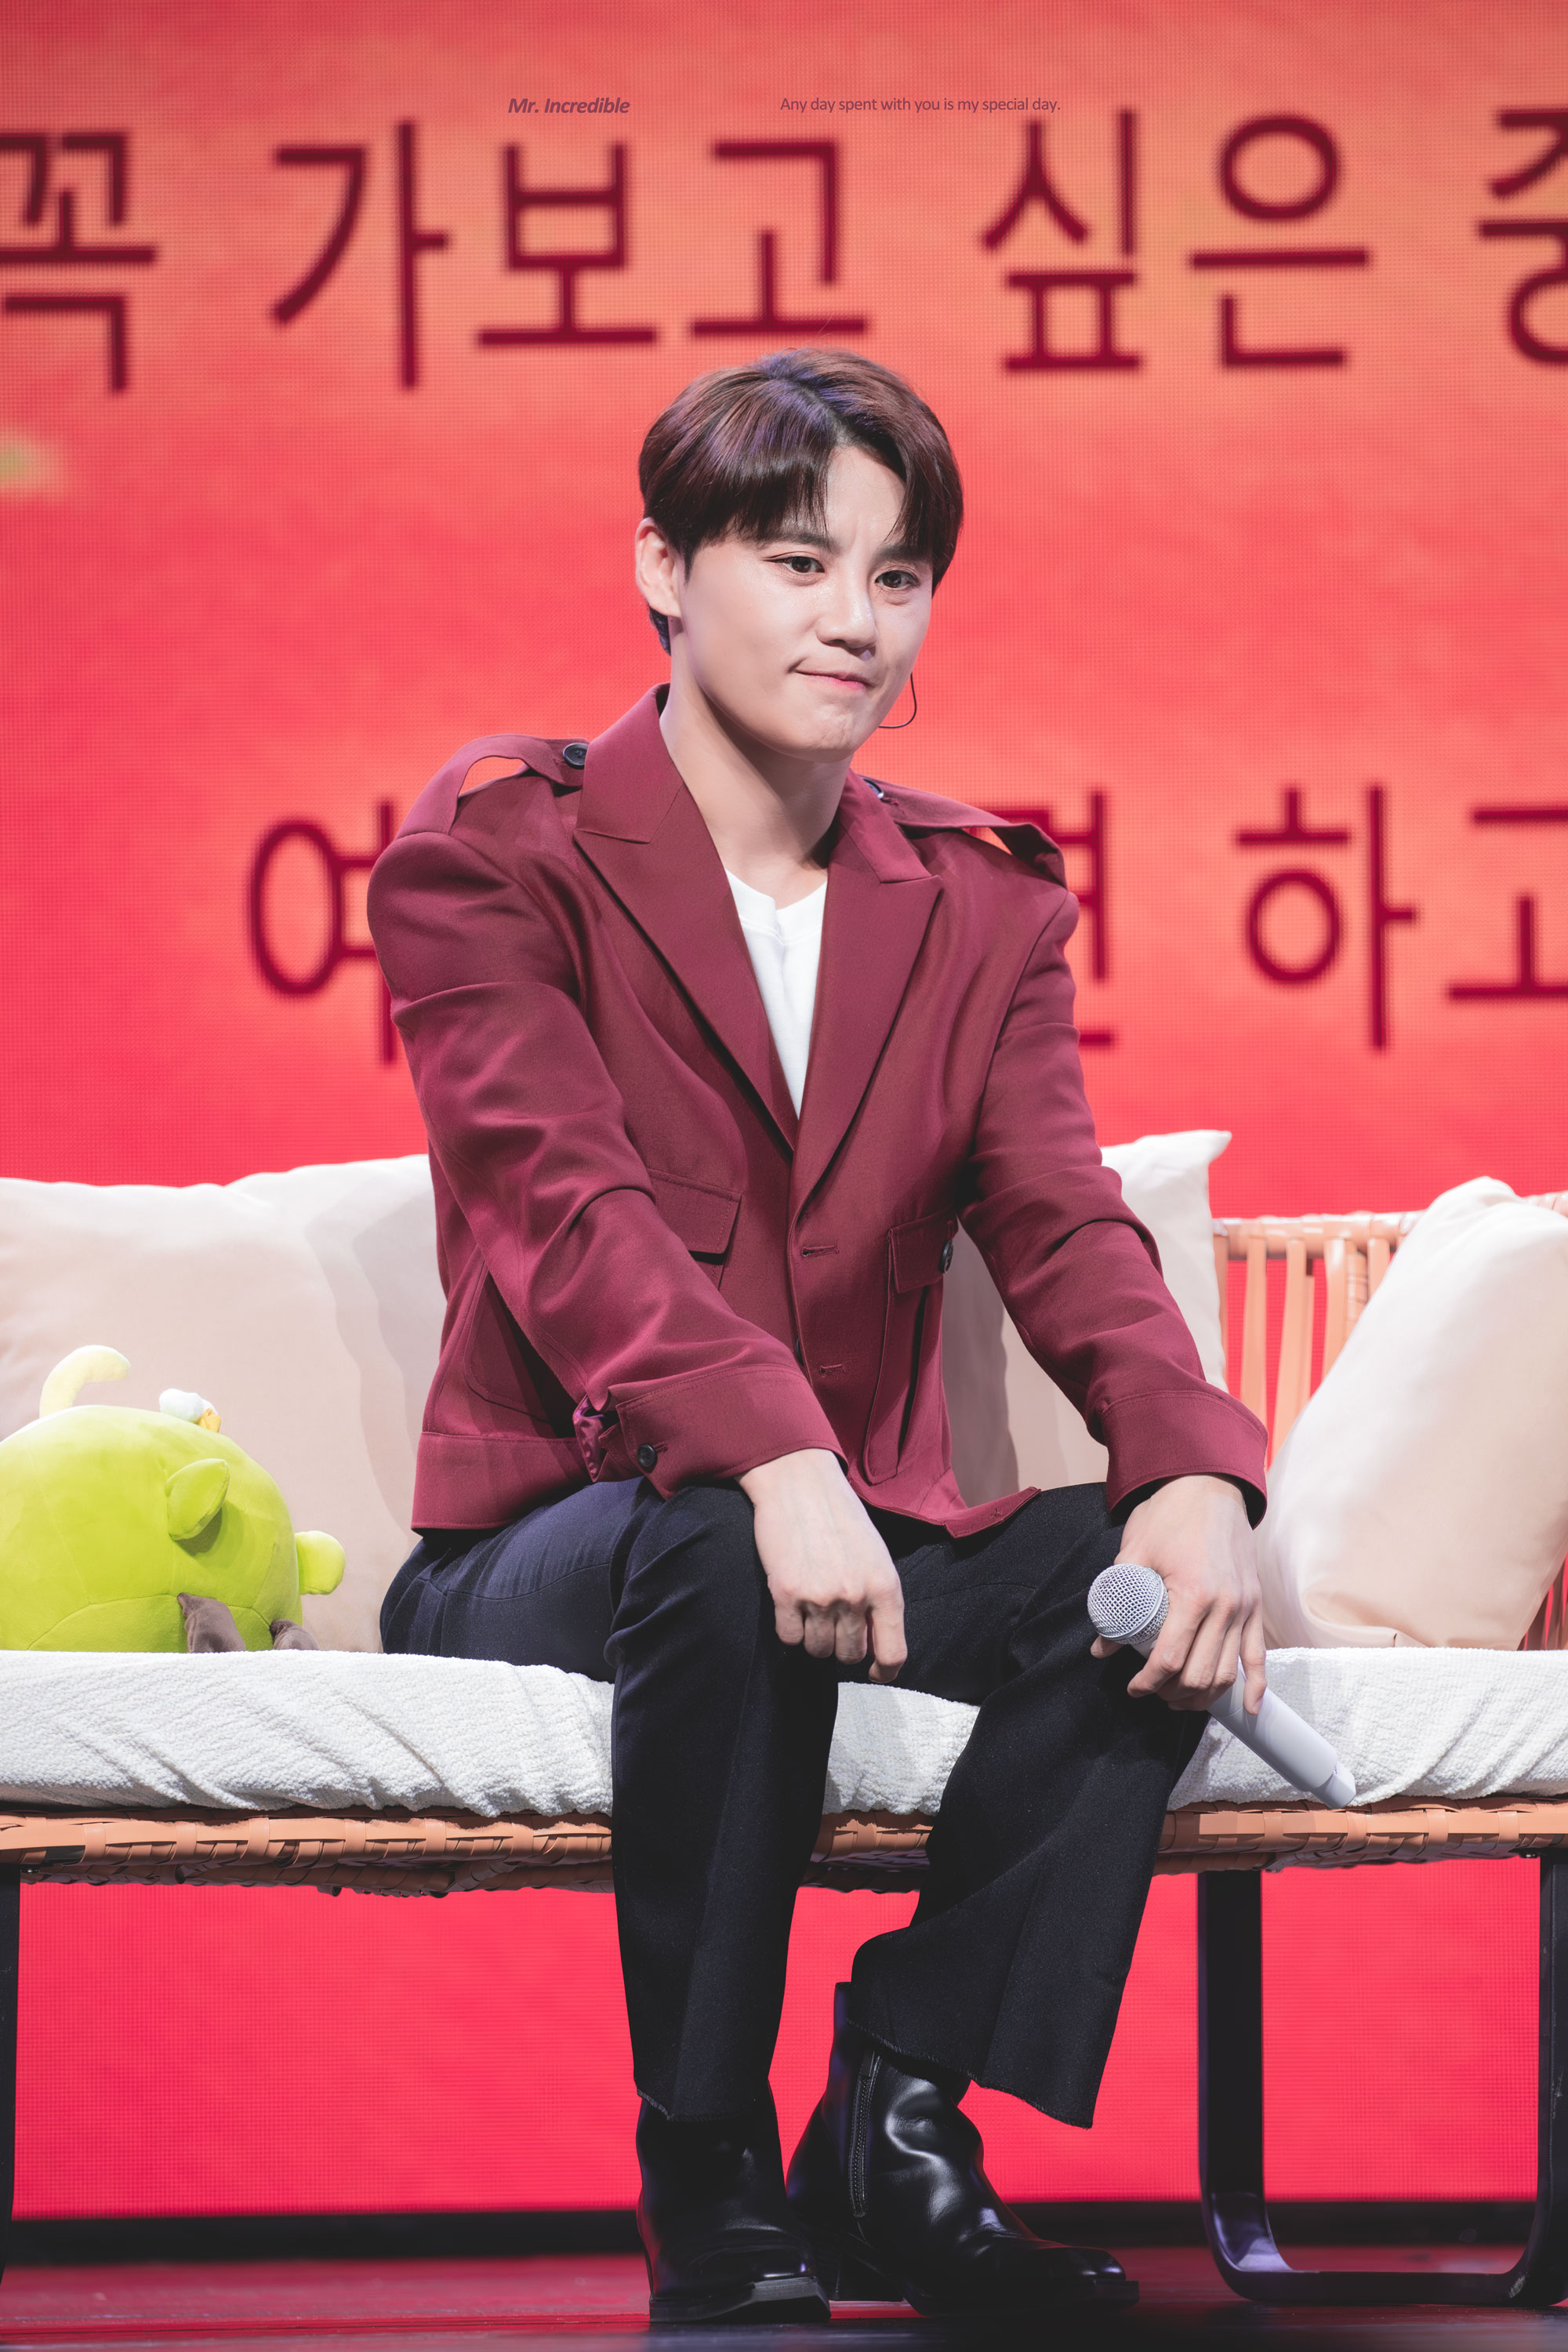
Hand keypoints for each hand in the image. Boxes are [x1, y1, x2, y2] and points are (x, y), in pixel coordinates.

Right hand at [739, 1449, 906, 1681]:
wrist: (799, 1483)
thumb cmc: (840, 1518)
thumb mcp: (876, 1556)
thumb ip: (879, 1599)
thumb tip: (874, 1643)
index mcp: (886, 1587)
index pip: (893, 1653)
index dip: (883, 1671)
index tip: (873, 1673)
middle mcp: (855, 1596)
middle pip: (849, 1655)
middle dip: (841, 1646)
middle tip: (832, 1620)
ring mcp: (820, 1597)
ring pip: (818, 1650)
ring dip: (814, 1638)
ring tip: (811, 1606)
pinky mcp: (786, 1593)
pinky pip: (789, 1637)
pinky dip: (789, 1628)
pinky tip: (791, 1603)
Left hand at [1090, 1473, 1264, 1716]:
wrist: (1210, 1486)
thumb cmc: (1169, 1515)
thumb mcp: (1134, 1552)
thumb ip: (1116, 1601)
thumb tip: (1101, 1645)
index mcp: (1193, 1593)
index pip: (1170, 1658)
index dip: (1148, 1682)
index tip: (1134, 1687)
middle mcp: (1226, 1606)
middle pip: (1200, 1674)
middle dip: (1172, 1693)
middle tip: (1152, 1692)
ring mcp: (1245, 1608)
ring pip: (1228, 1672)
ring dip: (1203, 1696)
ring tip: (1178, 1698)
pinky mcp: (1256, 1607)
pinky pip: (1258, 1656)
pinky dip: (1254, 1687)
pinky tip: (1247, 1709)